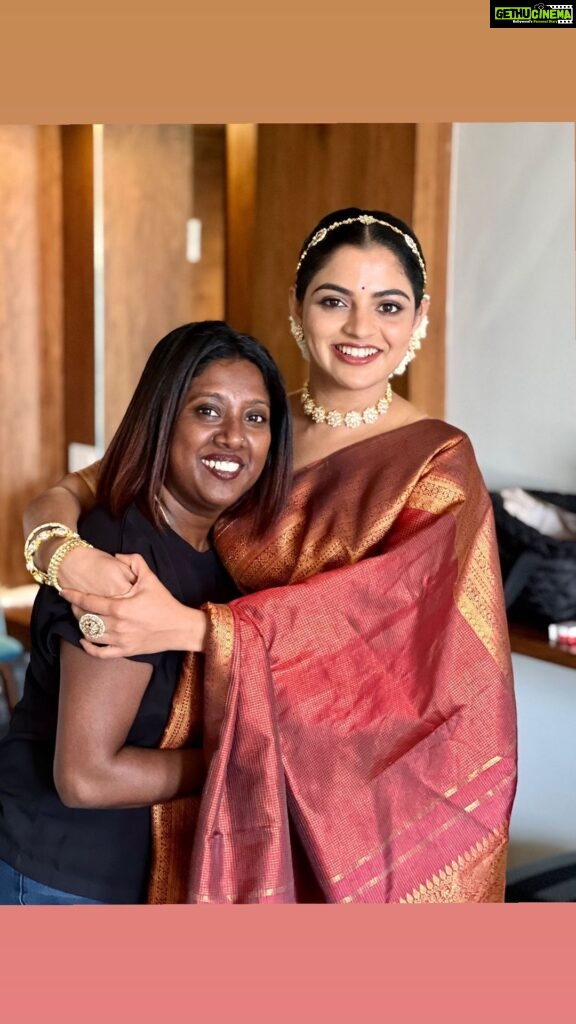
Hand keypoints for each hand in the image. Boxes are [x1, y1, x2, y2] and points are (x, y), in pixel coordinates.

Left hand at [60, 554, 206, 657]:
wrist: (179, 628)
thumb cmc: (165, 603)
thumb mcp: (151, 578)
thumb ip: (134, 562)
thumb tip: (117, 555)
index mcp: (120, 607)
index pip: (88, 601)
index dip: (73, 596)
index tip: (64, 591)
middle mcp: (117, 625)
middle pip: (85, 618)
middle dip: (76, 609)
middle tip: (74, 602)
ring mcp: (119, 640)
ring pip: (90, 634)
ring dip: (81, 625)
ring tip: (81, 617)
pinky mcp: (124, 651)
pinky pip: (99, 653)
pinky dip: (88, 646)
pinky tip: (85, 639)